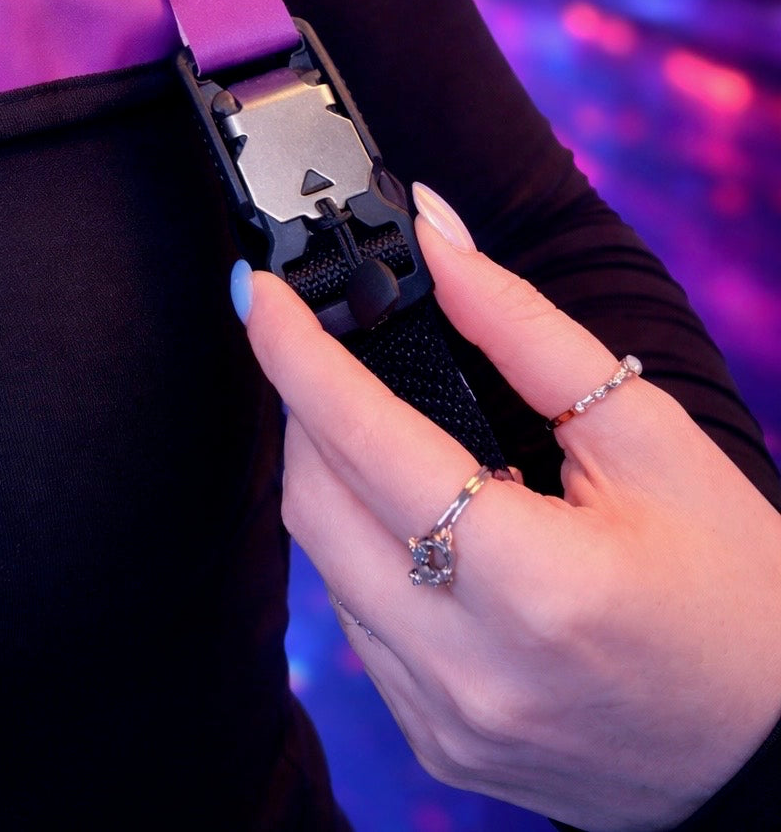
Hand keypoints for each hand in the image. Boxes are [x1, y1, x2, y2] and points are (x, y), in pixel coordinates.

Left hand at [234, 184, 780, 830]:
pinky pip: (356, 623)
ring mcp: (444, 720)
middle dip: (302, 407)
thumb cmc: (733, 587)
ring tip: (373, 419)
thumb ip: (524, 330)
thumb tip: (434, 240)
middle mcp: (469, 668)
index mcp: (535, 584)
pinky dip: (361, 547)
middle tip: (322, 345)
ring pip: (323, 565)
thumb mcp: (648, 437)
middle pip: (315, 505)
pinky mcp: (435, 743)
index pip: (368, 445)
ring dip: (329, 475)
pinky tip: (410, 512)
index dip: (297, 355)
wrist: (770, 747)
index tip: (257, 291)